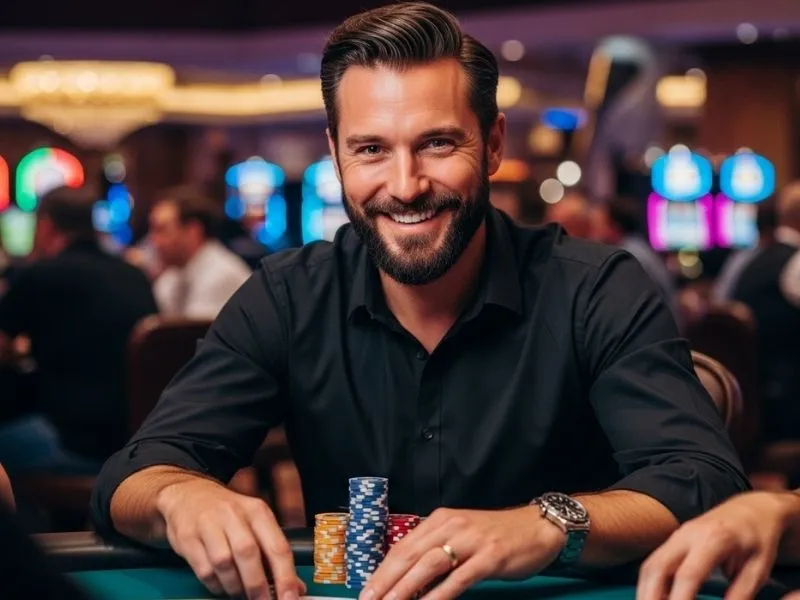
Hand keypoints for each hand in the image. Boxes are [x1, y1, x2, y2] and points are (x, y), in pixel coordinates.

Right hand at [156, 477, 304, 599]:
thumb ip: (273, 554)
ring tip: (240, 593)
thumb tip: (294, 586)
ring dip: (235, 587)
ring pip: (224, 563)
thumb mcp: (255, 524)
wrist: (189, 495)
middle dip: (257, 585)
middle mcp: (234, 515)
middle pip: (249, 553)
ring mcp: (209, 524)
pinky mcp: (188, 538)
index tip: (290, 597)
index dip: (286, 576)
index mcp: (258, 511)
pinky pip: (205, 570)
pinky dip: (216, 585)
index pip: (277, 546)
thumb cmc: (228, 514)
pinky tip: (222, 586)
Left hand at [360, 506, 565, 599]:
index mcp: (440, 520)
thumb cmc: (496, 536)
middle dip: (386, 581)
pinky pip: (459, 578)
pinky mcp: (489, 557)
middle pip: (410, 555)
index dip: (382, 570)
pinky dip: (440, 595)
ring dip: (406, 589)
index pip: (403, 546)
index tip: (366, 591)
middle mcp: (451, 526)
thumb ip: (435, 550)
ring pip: (429, 566)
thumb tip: (406, 577)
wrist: (537, 527)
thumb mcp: (460, 535)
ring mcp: (471, 541)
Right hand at [637, 491, 799, 599]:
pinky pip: (655, 562)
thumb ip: (741, 593)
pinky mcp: (674, 540)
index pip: (688, 574)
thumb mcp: (759, 569)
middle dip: (649, 594)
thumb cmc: (758, 537)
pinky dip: (650, 583)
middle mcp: (689, 534)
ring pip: (650, 564)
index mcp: (714, 539)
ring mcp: (678, 535)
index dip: (680, 599)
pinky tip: (655, 597)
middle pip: (657, 567)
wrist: (751, 510)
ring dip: (645, 590)